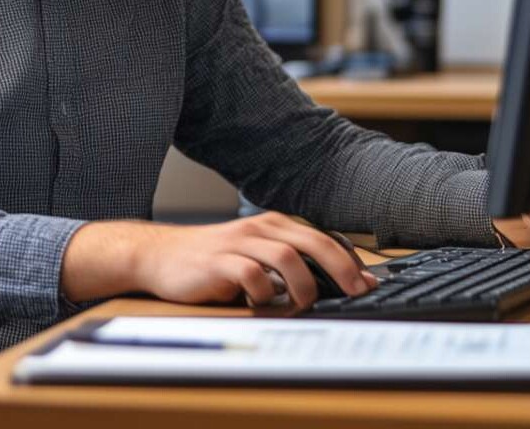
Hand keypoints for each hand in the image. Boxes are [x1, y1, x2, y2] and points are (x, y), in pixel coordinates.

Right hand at [63, 213, 377, 309]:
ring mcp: (239, 243)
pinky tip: (262, 303)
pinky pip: (252, 276)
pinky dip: (264, 293)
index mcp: (273, 225)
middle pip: (313, 241)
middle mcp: (260, 229)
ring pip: (287, 257)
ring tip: (303, 303)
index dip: (349, 259)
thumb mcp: (254, 255)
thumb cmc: (212, 260)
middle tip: (358, 291)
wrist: (160, 256)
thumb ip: (289, 265)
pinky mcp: (219, 262)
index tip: (369, 282)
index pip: (322, 237)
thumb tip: (334, 285)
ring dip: (303, 285)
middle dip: (342, 267)